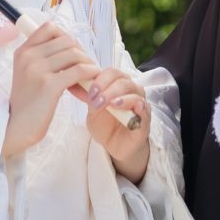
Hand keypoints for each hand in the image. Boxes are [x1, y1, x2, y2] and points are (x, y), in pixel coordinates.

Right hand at [2, 21, 93, 160]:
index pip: (50, 28)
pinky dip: (89, 73)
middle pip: (66, 40)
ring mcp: (38, 70)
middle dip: (81, 52)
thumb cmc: (27, 103)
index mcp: (23, 51)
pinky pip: (78, 70)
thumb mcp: (27, 74)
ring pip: (74, 54)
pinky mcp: (49, 85)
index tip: (73, 52)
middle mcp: (29, 57)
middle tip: (86, 66)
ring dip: (88, 63)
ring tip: (90, 75)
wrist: (17, 127)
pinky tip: (91, 80)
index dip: (66, 37)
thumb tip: (72, 47)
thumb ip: (43, 58)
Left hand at [82, 66, 152, 182]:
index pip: (111, 72)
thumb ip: (88, 98)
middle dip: (107, 88)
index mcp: (118, 84)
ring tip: (111, 104)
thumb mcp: (92, 111)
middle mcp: (131, 90)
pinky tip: (132, 109)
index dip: (100, 79)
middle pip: (122, 80)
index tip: (89, 90)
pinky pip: (145, 109)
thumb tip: (74, 84)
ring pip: (133, 92)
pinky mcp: (145, 119)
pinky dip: (139, 107)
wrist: (115, 146)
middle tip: (96, 100)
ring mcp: (140, 103)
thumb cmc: (105, 125)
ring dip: (120, 97)